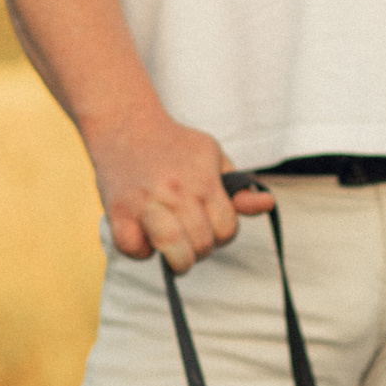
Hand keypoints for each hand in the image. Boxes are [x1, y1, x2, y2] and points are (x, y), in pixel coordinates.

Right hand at [90, 114, 273, 272]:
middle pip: (202, 243)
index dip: (222, 235)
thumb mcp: (213, 157)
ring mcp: (145, 202)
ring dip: (178, 261)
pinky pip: (133, 248)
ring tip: (176, 257)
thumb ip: (239, 188)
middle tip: (191, 240)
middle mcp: (176, 191)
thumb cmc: (175, 145)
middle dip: (201, 250)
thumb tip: (268, 205)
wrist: (125, 123)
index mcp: (203, 179)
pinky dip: (140, 252)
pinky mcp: (117, 211)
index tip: (210, 227)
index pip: (226, 229)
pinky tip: (144, 239)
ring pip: (172, 247)